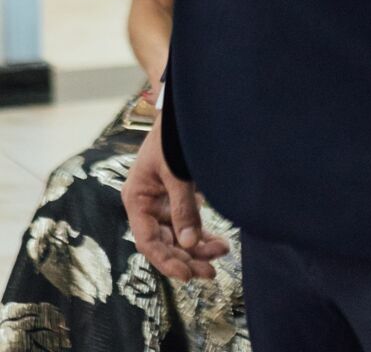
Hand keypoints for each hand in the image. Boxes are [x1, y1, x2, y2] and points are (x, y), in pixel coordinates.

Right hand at [121, 117, 228, 281]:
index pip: (148, 241)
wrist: (181, 110)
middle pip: (165, 242)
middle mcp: (147, 205)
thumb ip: (182, 206)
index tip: (187, 274)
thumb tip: (190, 243)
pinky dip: (201, 233)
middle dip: (187, 258)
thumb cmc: (171, 135)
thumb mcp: (175, 170)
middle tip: (211, 272)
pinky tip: (217, 242)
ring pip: (178, 235)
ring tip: (221, 253)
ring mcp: (162, 202)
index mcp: (136, 198)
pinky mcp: (177, 197)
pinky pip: (187, 222)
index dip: (166, 260)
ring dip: (197, 248)